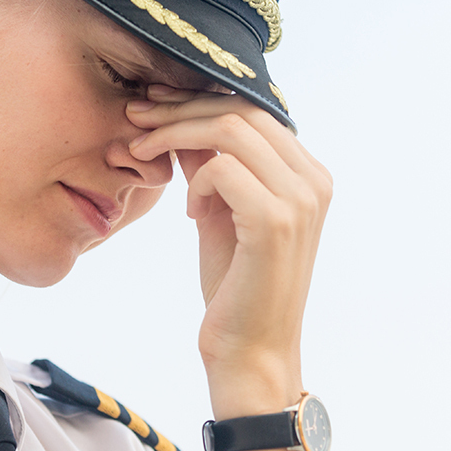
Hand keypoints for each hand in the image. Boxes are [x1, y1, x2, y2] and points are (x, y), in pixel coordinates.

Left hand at [126, 84, 332, 416]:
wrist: (249, 351)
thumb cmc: (235, 287)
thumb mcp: (219, 213)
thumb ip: (210, 166)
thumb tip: (180, 123)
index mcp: (309, 174)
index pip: (253, 110)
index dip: (199, 99)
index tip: (154, 104)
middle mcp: (315, 180)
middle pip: (242, 110)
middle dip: (180, 108)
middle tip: (135, 116)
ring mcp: (301, 198)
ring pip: (230, 129)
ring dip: (174, 133)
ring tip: (140, 152)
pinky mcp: (276, 220)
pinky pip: (221, 168)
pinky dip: (194, 182)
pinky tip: (189, 213)